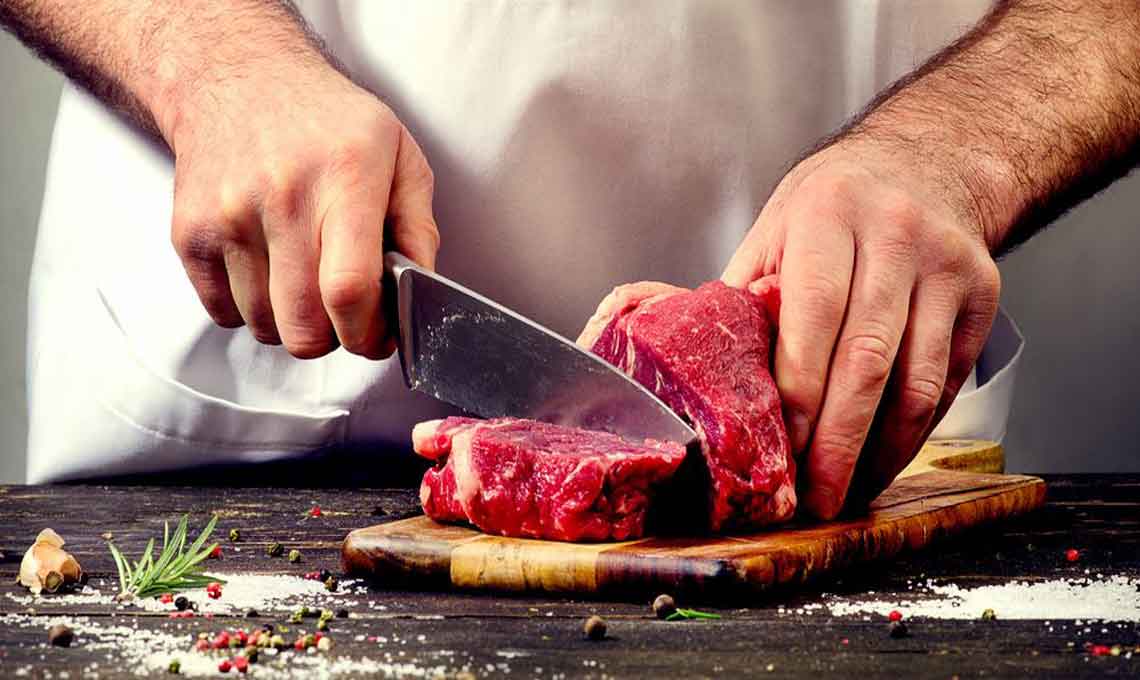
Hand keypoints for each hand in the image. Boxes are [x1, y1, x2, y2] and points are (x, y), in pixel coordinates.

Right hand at [165, 59, 438, 358]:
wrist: (236, 76)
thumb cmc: (327, 120)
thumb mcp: (399, 155)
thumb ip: (419, 227)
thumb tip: (424, 289)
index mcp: (345, 177)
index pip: (349, 289)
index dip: (368, 333)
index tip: (379, 336)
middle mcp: (283, 197)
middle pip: (303, 325)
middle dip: (333, 340)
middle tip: (345, 319)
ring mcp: (228, 216)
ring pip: (264, 327)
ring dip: (291, 325)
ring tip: (306, 284)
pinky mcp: (190, 232)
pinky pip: (223, 313)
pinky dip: (250, 311)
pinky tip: (270, 273)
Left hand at [722, 139, 1000, 518]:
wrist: (925, 165)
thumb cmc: (833, 206)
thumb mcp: (776, 230)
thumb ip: (747, 297)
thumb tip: (697, 371)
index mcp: (826, 215)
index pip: (813, 315)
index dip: (800, 390)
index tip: (783, 449)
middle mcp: (893, 235)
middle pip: (867, 358)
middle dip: (839, 441)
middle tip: (816, 497)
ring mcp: (945, 265)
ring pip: (918, 380)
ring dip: (883, 450)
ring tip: (849, 490)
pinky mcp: (982, 295)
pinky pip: (947, 381)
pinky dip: (915, 431)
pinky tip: (884, 457)